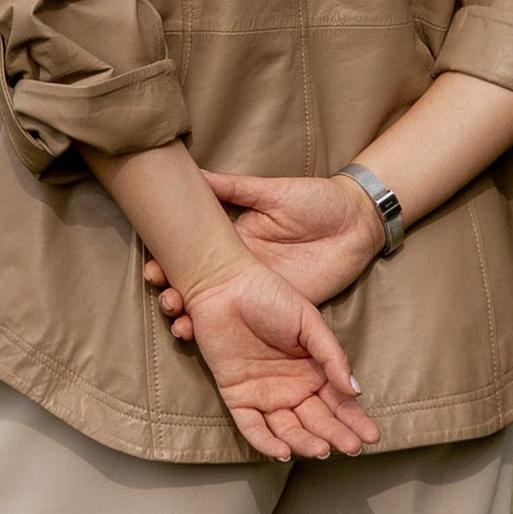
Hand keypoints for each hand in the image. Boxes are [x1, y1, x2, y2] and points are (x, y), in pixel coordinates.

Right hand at [145, 170, 382, 332]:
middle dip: (176, 294)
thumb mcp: (273, 192)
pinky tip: (207, 339)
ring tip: (180, 323)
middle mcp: (244, 268)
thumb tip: (196, 174)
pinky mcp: (285, 309)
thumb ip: (235, 188)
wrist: (358, 222)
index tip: (154, 270)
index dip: (171, 263)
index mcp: (236, 239)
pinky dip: (229, 336)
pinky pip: (254, 327)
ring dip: (194, 318)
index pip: (195, 254)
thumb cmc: (317, 200)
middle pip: (200, 286)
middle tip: (166, 298)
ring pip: (219, 311)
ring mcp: (262, 291)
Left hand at [177, 254, 380, 462]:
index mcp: (313, 370)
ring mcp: (265, 394)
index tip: (371, 437)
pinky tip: (284, 452)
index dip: (354, 420)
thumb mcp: (310, 323)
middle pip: (317, 420)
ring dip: (305, 442)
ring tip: (322, 450)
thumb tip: (356, 391)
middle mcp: (292, 387)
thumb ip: (332, 357)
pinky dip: (266, 442)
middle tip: (352, 448)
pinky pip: (252, 427)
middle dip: (336, 435)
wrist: (226, 285)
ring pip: (288, 429)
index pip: (338, 402)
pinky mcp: (238, 396)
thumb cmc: (270, 296)